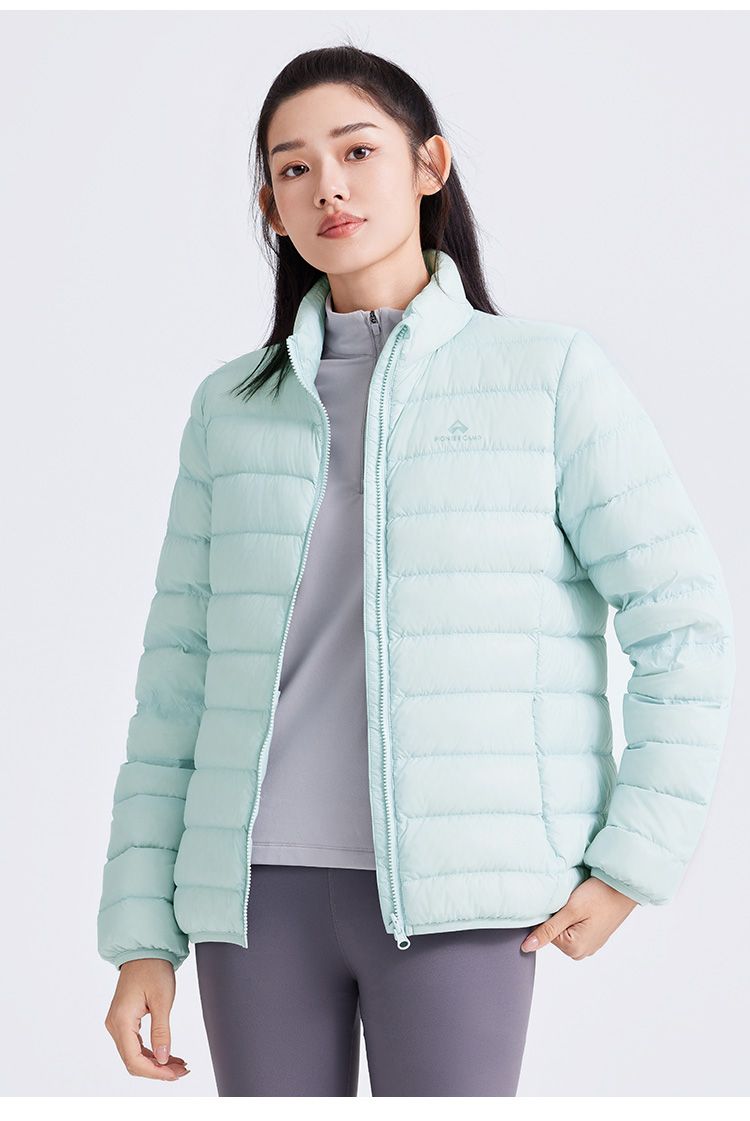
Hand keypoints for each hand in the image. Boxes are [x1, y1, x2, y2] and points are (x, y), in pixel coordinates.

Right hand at [104, 959, 190, 1080]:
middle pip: (133, 1061)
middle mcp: (114, 1026)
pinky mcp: (124, 1021)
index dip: (155, 1072)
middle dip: (158, 1070)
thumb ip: (162, 1031)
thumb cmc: (153, 969)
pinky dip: (152, 1053)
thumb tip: (163, 1059)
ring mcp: (117, 1024)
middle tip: (182, 1071)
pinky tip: (169, 1056)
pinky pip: (136, 1045)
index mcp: (121, 1021)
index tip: (175, 1074)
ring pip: (134, 1055)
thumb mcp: (162, 999)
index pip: (134, 1060)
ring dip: (156, 1063)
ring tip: (180, 1066)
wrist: (144, 951)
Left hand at [520, 875, 638, 958]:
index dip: (550, 914)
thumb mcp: (570, 910)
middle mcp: (581, 953)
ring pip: (564, 929)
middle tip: (573, 903)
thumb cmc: (599, 896)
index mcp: (573, 949)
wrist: (623, 887)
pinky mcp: (593, 936)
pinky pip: (575, 928)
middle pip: (554, 933)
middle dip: (558, 916)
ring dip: (567, 916)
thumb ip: (547, 930)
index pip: (544, 932)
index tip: (563, 903)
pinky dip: (576, 917)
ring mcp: (589, 945)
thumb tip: (526, 947)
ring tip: (580, 904)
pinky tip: (586, 908)